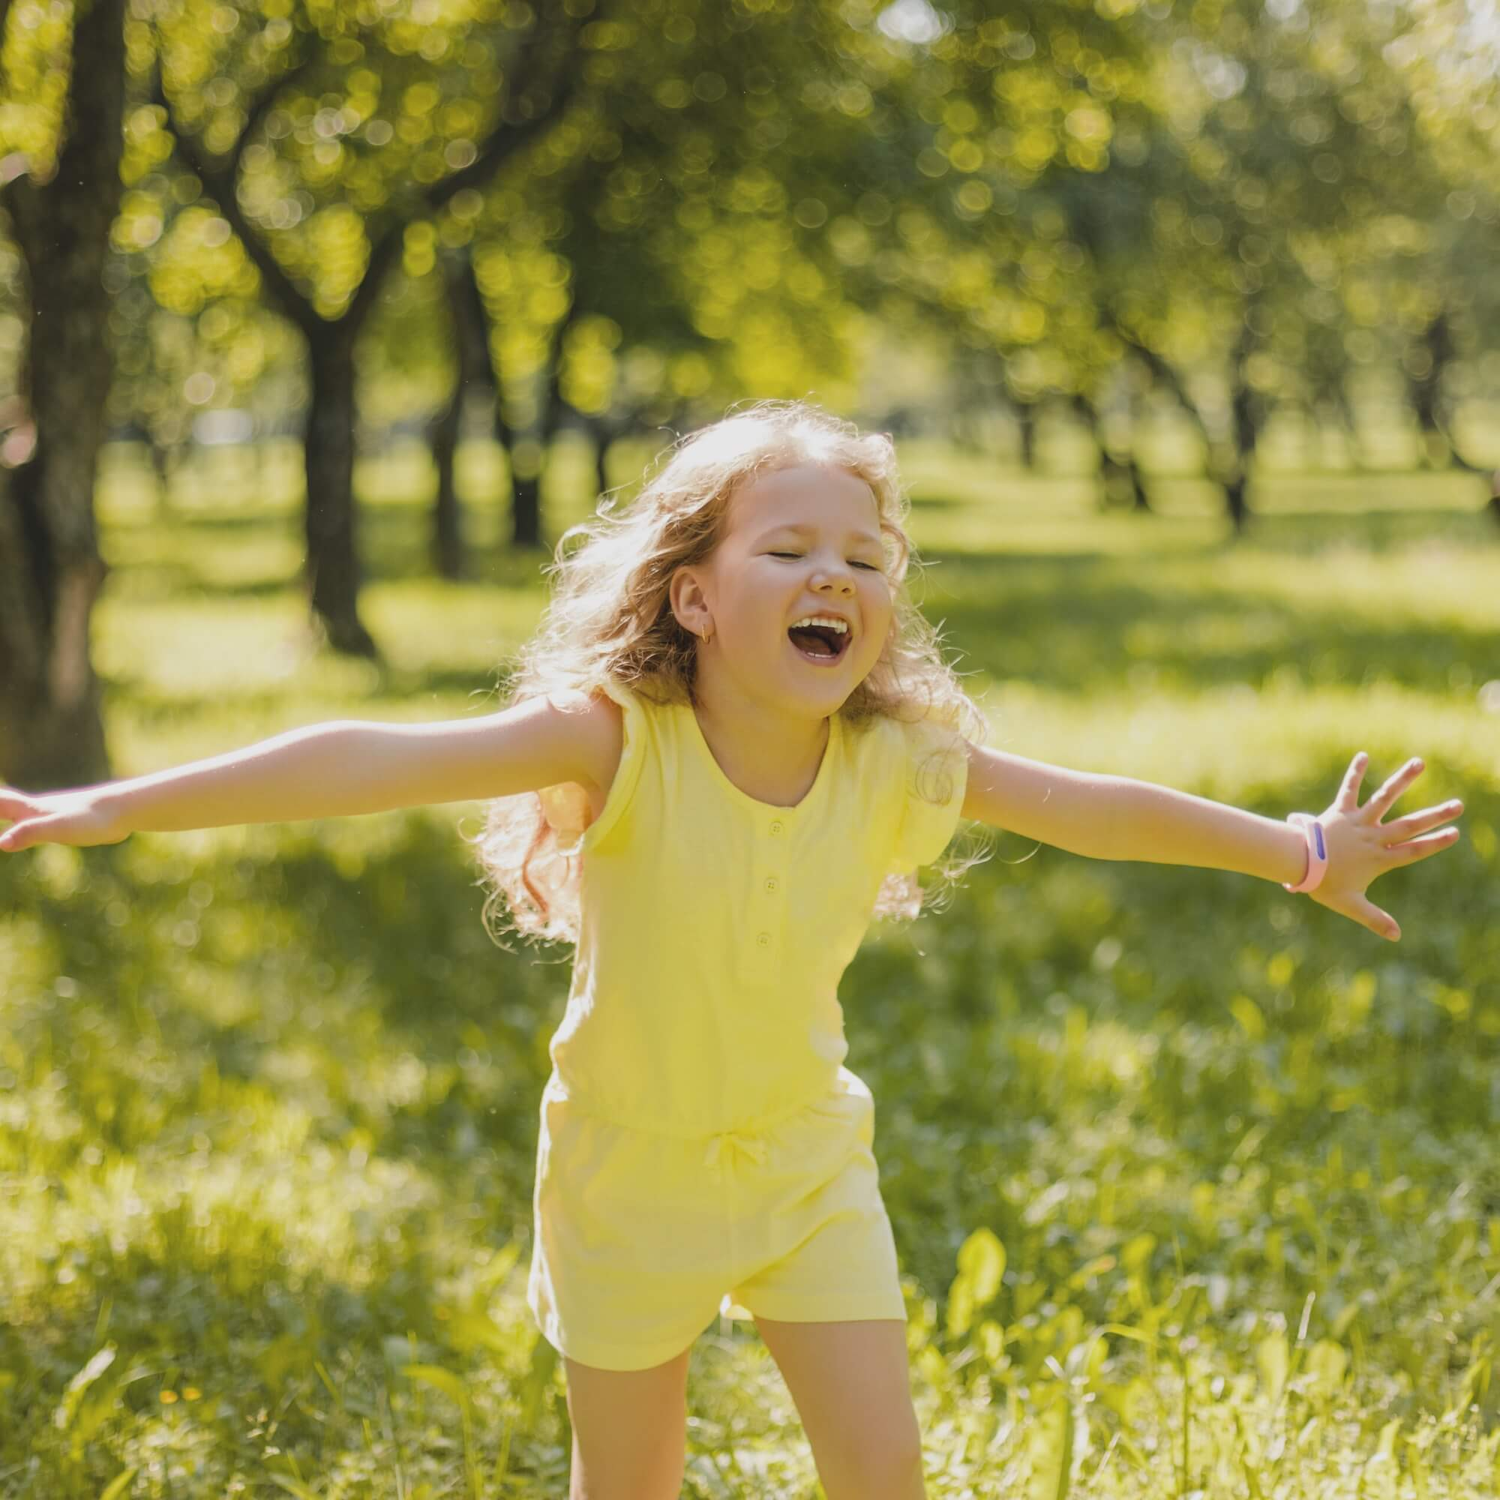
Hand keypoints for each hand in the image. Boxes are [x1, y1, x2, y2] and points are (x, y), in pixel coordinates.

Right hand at [0, 787, 127, 851]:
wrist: (126, 809)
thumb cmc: (94, 818)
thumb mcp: (60, 829)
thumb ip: (31, 833)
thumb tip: (0, 843)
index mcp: (30, 809)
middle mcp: (36, 808)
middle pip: (2, 803)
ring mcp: (50, 814)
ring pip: (17, 811)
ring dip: (2, 811)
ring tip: (3, 813)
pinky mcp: (64, 822)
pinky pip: (33, 823)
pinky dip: (19, 825)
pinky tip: (24, 831)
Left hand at [1309, 752, 1463, 940]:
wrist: (1297, 863)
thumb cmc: (1323, 884)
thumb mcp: (1351, 905)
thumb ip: (1375, 919)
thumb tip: (1397, 937)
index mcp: (1379, 859)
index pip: (1413, 851)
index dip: (1435, 843)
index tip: (1455, 834)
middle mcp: (1373, 837)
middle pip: (1409, 825)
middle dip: (1435, 815)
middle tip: (1458, 804)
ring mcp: (1358, 822)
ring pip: (1384, 798)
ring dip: (1402, 780)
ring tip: (1419, 762)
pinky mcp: (1340, 811)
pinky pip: (1349, 789)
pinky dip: (1355, 773)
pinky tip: (1363, 755)